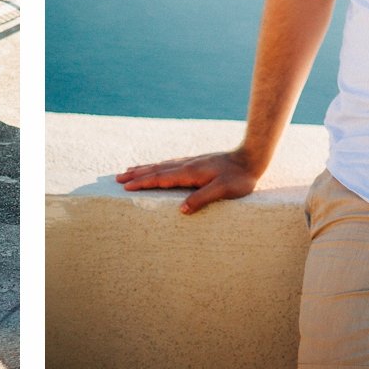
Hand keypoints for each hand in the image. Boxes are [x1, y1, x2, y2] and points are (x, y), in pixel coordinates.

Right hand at [115, 150, 260, 214]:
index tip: (125, 186)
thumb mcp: (223, 191)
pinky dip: (157, 166)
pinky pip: (169, 164)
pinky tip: (156, 167)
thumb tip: (181, 210)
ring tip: (129, 170)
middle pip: (155, 169)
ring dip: (144, 168)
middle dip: (136, 174)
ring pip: (161, 165)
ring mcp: (190, 162)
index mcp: (189, 173)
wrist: (251, 158)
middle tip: (117, 177)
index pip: (160, 178)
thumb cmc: (239, 178)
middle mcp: (186, 165)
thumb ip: (202, 198)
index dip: (142, 182)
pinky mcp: (196, 162)